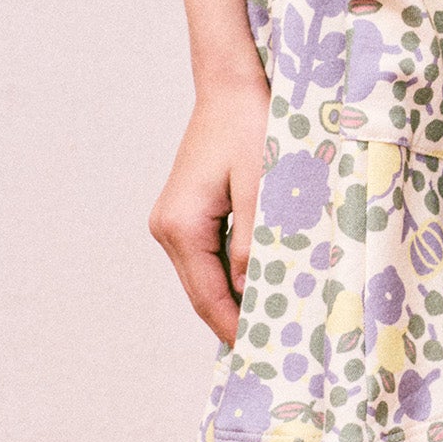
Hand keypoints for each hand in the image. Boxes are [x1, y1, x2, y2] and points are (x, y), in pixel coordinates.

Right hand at [149, 69, 271, 345]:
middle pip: (203, 294)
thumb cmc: (251, 125)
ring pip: (205, 278)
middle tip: (275, 349)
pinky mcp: (185, 214)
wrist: (231, 86)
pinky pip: (208, 258)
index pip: (209, 297)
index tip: (265, 356)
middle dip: (236, 322)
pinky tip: (261, 286)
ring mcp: (172, 221)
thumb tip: (251, 293)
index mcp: (181, 226)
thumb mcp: (263, 186)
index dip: (236, 329)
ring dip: (236, 300)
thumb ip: (256, 243)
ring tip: (274, 323)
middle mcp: (167, 228)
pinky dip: (233, 276)